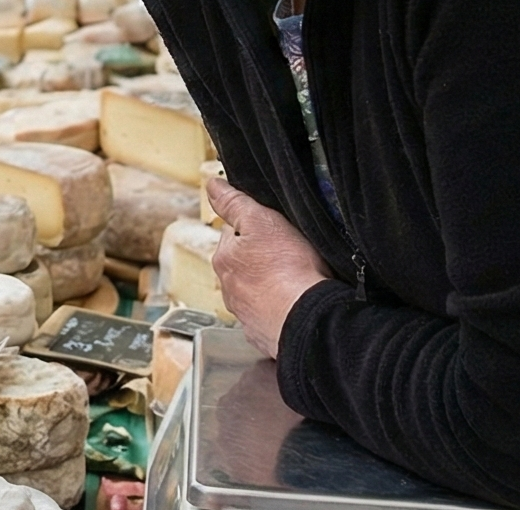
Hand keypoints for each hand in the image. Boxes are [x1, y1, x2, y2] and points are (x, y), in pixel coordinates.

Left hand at [206, 178, 329, 360]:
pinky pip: (270, 316)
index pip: (233, 234)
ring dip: (270, 286)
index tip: (273, 232)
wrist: (307, 320)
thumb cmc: (287, 270)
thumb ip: (234, 203)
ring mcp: (246, 314)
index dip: (255, 229)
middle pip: (244, 264)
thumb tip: (212, 186)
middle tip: (288, 257)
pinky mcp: (263, 334)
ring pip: (256, 291)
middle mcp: (229, 289)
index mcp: (224, 259)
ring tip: (294, 282)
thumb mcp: (262, 221)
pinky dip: (279, 310)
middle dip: (261, 259)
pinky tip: (294, 305)